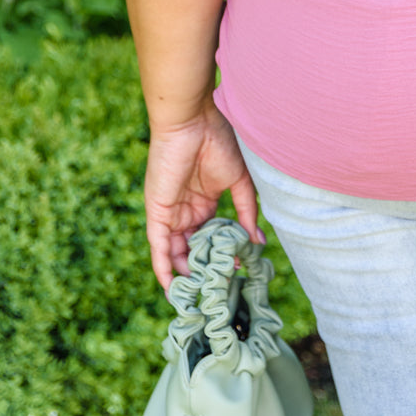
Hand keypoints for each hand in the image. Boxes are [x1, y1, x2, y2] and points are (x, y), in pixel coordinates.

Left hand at [144, 100, 264, 289]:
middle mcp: (186, 209)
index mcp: (204, 201)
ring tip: (200, 295)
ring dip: (186, 274)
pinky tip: (171, 287)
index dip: (222, 254)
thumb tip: (258, 242)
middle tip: (218, 287)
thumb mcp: (239, 181)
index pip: (212, 236)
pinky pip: (158, 246)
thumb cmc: (218, 141)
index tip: (237, 269)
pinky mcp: (158, 211)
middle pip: (193, 248)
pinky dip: (163, 267)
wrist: (193, 120)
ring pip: (176, 252)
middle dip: (204, 268)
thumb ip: (247, 211)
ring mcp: (170, 211)